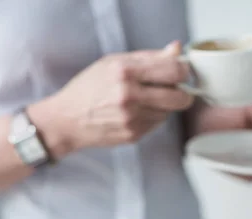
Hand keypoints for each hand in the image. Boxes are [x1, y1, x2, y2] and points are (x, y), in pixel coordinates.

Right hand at [31, 42, 191, 156]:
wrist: (68, 120)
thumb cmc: (88, 88)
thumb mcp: (113, 62)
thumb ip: (147, 57)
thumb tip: (175, 51)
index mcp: (125, 72)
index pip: (172, 70)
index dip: (183, 70)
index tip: (182, 71)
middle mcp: (129, 96)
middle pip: (178, 97)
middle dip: (183, 93)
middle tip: (177, 89)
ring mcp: (132, 119)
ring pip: (168, 112)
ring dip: (164, 105)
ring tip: (146, 100)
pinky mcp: (133, 135)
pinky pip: (156, 123)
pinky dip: (152, 117)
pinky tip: (136, 112)